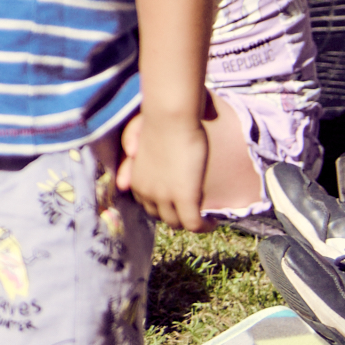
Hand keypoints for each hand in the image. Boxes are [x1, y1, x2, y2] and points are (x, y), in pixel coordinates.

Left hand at [115, 106, 210, 231]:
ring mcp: (163, 196)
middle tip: (193, 211)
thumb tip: (131, 151)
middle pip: (159, 215)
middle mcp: (145, 191)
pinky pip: (193, 224)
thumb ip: (132, 145)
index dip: (163, 204)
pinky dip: (204, 227)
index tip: (178, 203)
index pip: (146, 202)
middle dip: (175, 214)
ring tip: (205, 218)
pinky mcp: (184, 197)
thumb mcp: (142, 137)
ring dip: (190, 222)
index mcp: (135, 178)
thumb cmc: (159, 121)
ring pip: (175, 223)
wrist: (170, 117)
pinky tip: (213, 221)